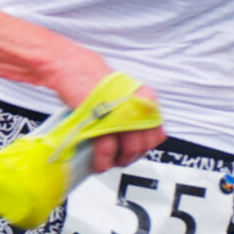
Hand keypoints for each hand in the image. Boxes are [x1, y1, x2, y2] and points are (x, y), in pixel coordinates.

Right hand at [52, 51, 163, 172]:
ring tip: (107, 162)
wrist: (76, 69)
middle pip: (143, 144)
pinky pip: (108, 148)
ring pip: (129, 149)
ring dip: (117, 161)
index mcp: (147, 101)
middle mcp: (138, 106)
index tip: (134, 153)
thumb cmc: (97, 86)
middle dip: (130, 157)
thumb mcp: (124, 98)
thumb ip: (135, 116)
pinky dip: (103, 160)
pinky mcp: (103, 119)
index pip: (157, 134)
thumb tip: (137, 141)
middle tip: (118, 160)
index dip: (145, 148)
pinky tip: (99, 164)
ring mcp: (122, 113)